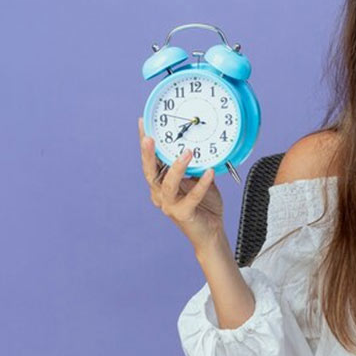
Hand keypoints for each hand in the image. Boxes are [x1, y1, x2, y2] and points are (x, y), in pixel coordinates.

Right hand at [138, 117, 224, 248]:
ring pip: (167, 185)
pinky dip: (202, 184)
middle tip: (150, 137)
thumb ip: (195, 164)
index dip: (145, 143)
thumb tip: (199, 143)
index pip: (150, 160)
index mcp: (160, 183)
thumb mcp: (198, 178)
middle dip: (148, 154)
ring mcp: (169, 206)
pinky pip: (192, 197)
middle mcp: (160, 194)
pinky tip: (210, 172)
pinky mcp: (183, 215)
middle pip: (150, 172)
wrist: (211, 232)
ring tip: (187, 152)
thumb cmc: (203, 204)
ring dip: (177, 168)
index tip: (144, 123)